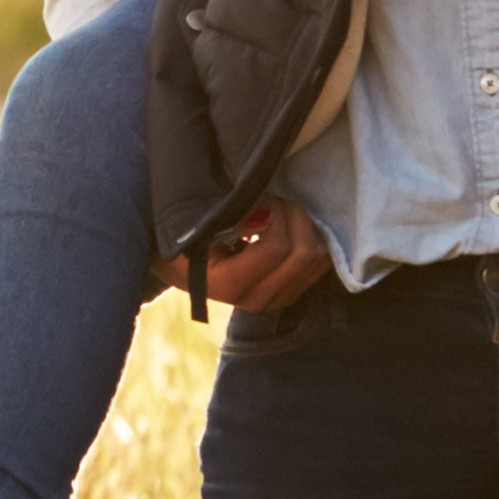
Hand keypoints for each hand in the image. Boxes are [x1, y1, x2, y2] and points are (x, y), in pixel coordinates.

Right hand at [158, 203, 330, 312]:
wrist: (177, 265)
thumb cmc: (179, 237)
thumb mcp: (190, 224)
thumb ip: (222, 215)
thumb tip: (262, 210)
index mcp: (228, 284)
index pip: (276, 248)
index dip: (273, 213)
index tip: (253, 199)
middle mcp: (256, 299)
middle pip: (304, 253)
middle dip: (292, 216)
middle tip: (269, 201)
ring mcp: (276, 299)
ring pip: (318, 257)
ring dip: (302, 226)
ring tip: (276, 214)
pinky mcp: (291, 293)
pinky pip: (321, 263)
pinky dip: (309, 237)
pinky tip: (285, 229)